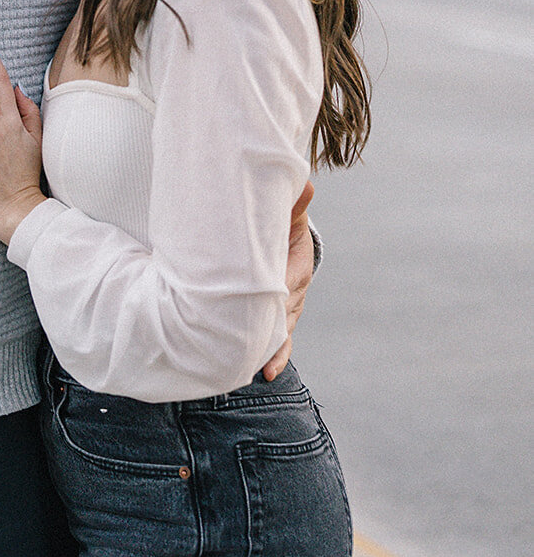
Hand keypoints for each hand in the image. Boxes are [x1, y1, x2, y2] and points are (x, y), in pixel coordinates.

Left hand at [262, 180, 314, 380]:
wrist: (284, 239)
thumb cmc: (280, 224)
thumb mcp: (288, 213)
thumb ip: (293, 203)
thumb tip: (306, 183)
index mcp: (298, 264)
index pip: (287, 279)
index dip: (275, 290)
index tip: (260, 298)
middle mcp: (296, 291)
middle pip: (283, 310)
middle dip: (268, 322)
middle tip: (250, 337)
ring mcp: (289, 309)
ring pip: (282, 329)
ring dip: (270, 345)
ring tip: (258, 365)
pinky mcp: (280, 319)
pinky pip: (282, 340)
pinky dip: (277, 355)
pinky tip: (267, 372)